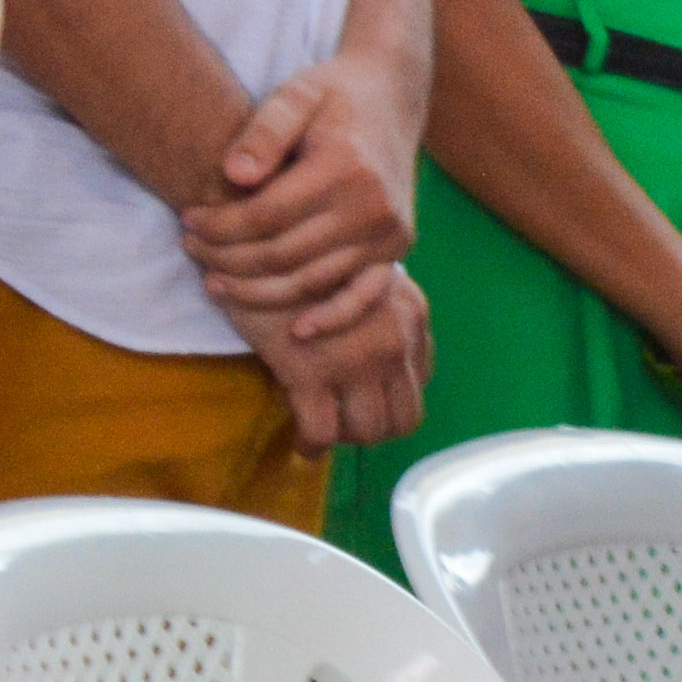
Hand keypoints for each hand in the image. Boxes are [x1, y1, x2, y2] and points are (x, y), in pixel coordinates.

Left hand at [182, 52, 421, 317]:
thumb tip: (234, 175)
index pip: (265, 216)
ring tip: (216, 283)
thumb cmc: (333, 94)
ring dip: (257, 292)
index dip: (219, 226)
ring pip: (310, 281)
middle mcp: (372, 206)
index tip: (187, 220)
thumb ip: (264, 131)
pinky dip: (332, 318)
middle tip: (191, 250)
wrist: (391, 96)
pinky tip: (296, 332)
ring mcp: (389, 233)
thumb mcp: (295, 94)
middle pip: (282, 255)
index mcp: (345, 167)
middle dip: (227, 259)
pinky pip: (363, 296)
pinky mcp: (396, 249)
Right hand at [228, 261, 431, 449]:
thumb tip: (387, 347)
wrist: (261, 236)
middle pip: (405, 416)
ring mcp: (357, 359)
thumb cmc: (307, 252)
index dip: (393, 396)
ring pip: (369, 430)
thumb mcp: (365, 271)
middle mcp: (395, 340)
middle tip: (345, 424)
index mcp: (411, 314)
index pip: (420, 378)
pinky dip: (312, 444)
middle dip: (375, 427)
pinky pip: (322, 432)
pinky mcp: (312, 372)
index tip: (366, 398)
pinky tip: (302, 442)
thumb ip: (385, 306)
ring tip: (324, 430)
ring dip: (347, 437)